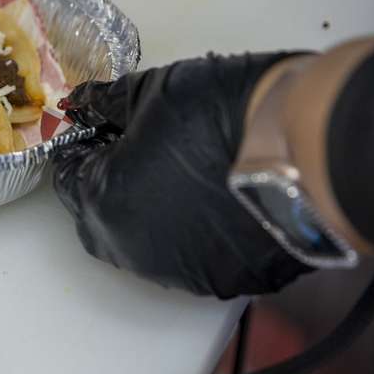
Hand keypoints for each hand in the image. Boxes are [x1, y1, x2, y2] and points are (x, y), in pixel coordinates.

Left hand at [52, 53, 310, 298]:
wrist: (306, 146)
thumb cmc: (221, 114)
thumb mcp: (152, 92)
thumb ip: (106, 103)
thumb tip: (83, 104)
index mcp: (101, 204)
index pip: (67, 177)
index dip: (81, 148)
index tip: (99, 130)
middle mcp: (131, 250)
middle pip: (99, 217)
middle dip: (106, 184)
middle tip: (134, 149)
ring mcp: (178, 272)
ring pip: (144, 243)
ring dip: (147, 213)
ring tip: (177, 174)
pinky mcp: (223, 281)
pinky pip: (190, 257)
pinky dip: (190, 232)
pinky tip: (210, 200)